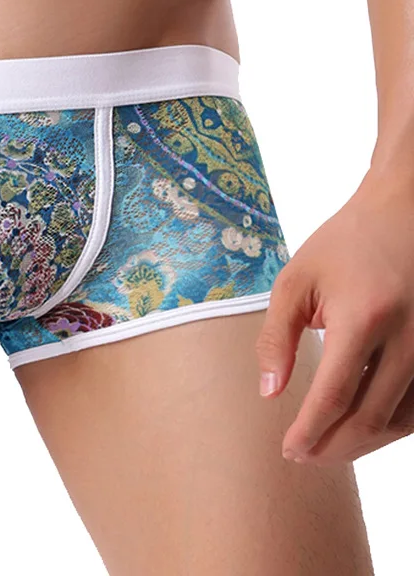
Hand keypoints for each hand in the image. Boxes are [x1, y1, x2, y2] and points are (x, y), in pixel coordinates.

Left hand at [255, 168, 413, 465]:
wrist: (405, 212)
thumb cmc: (343, 243)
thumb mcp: (296, 281)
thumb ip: (278, 337)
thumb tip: (269, 391)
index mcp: (365, 318)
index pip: (335, 395)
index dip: (311, 431)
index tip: (290, 451)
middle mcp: (409, 339)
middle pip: (371, 417)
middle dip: (334, 446)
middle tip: (304, 457)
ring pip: (402, 421)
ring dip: (364, 443)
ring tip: (329, 448)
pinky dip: (393, 425)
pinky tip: (365, 427)